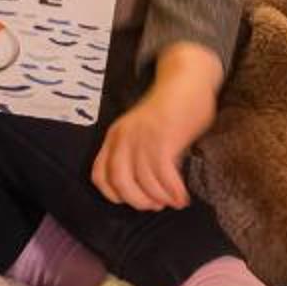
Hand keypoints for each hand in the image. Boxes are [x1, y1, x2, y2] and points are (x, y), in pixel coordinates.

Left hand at [91, 41, 221, 209]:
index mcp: (115, 136)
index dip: (113, 194)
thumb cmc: (170, 110)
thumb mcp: (142, 130)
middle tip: (155, 205)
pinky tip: (182, 197)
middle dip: (138, 201)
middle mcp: (124, 137)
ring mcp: (143, 138)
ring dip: (160, 198)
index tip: (131, 200)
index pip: (99, 174)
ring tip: (173, 201)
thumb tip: (144, 191)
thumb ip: (136, 154)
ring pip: (145, 182)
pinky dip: (174, 192)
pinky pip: (165, 177)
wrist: (187, 80)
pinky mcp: (163, 139)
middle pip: (120, 182)